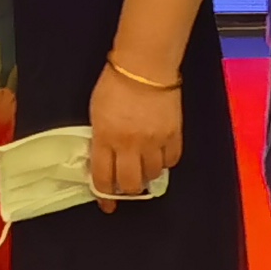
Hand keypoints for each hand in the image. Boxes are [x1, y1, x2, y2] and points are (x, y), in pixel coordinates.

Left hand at [89, 57, 184, 207]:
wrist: (145, 66)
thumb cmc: (115, 83)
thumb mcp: (96, 112)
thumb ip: (100, 138)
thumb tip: (104, 158)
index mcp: (105, 138)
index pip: (103, 177)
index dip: (104, 195)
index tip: (106, 203)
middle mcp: (129, 145)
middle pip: (130, 183)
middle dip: (127, 190)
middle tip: (127, 186)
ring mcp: (154, 141)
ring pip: (152, 175)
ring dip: (146, 175)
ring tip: (143, 168)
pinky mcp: (173, 134)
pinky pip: (172, 160)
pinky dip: (165, 163)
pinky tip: (160, 157)